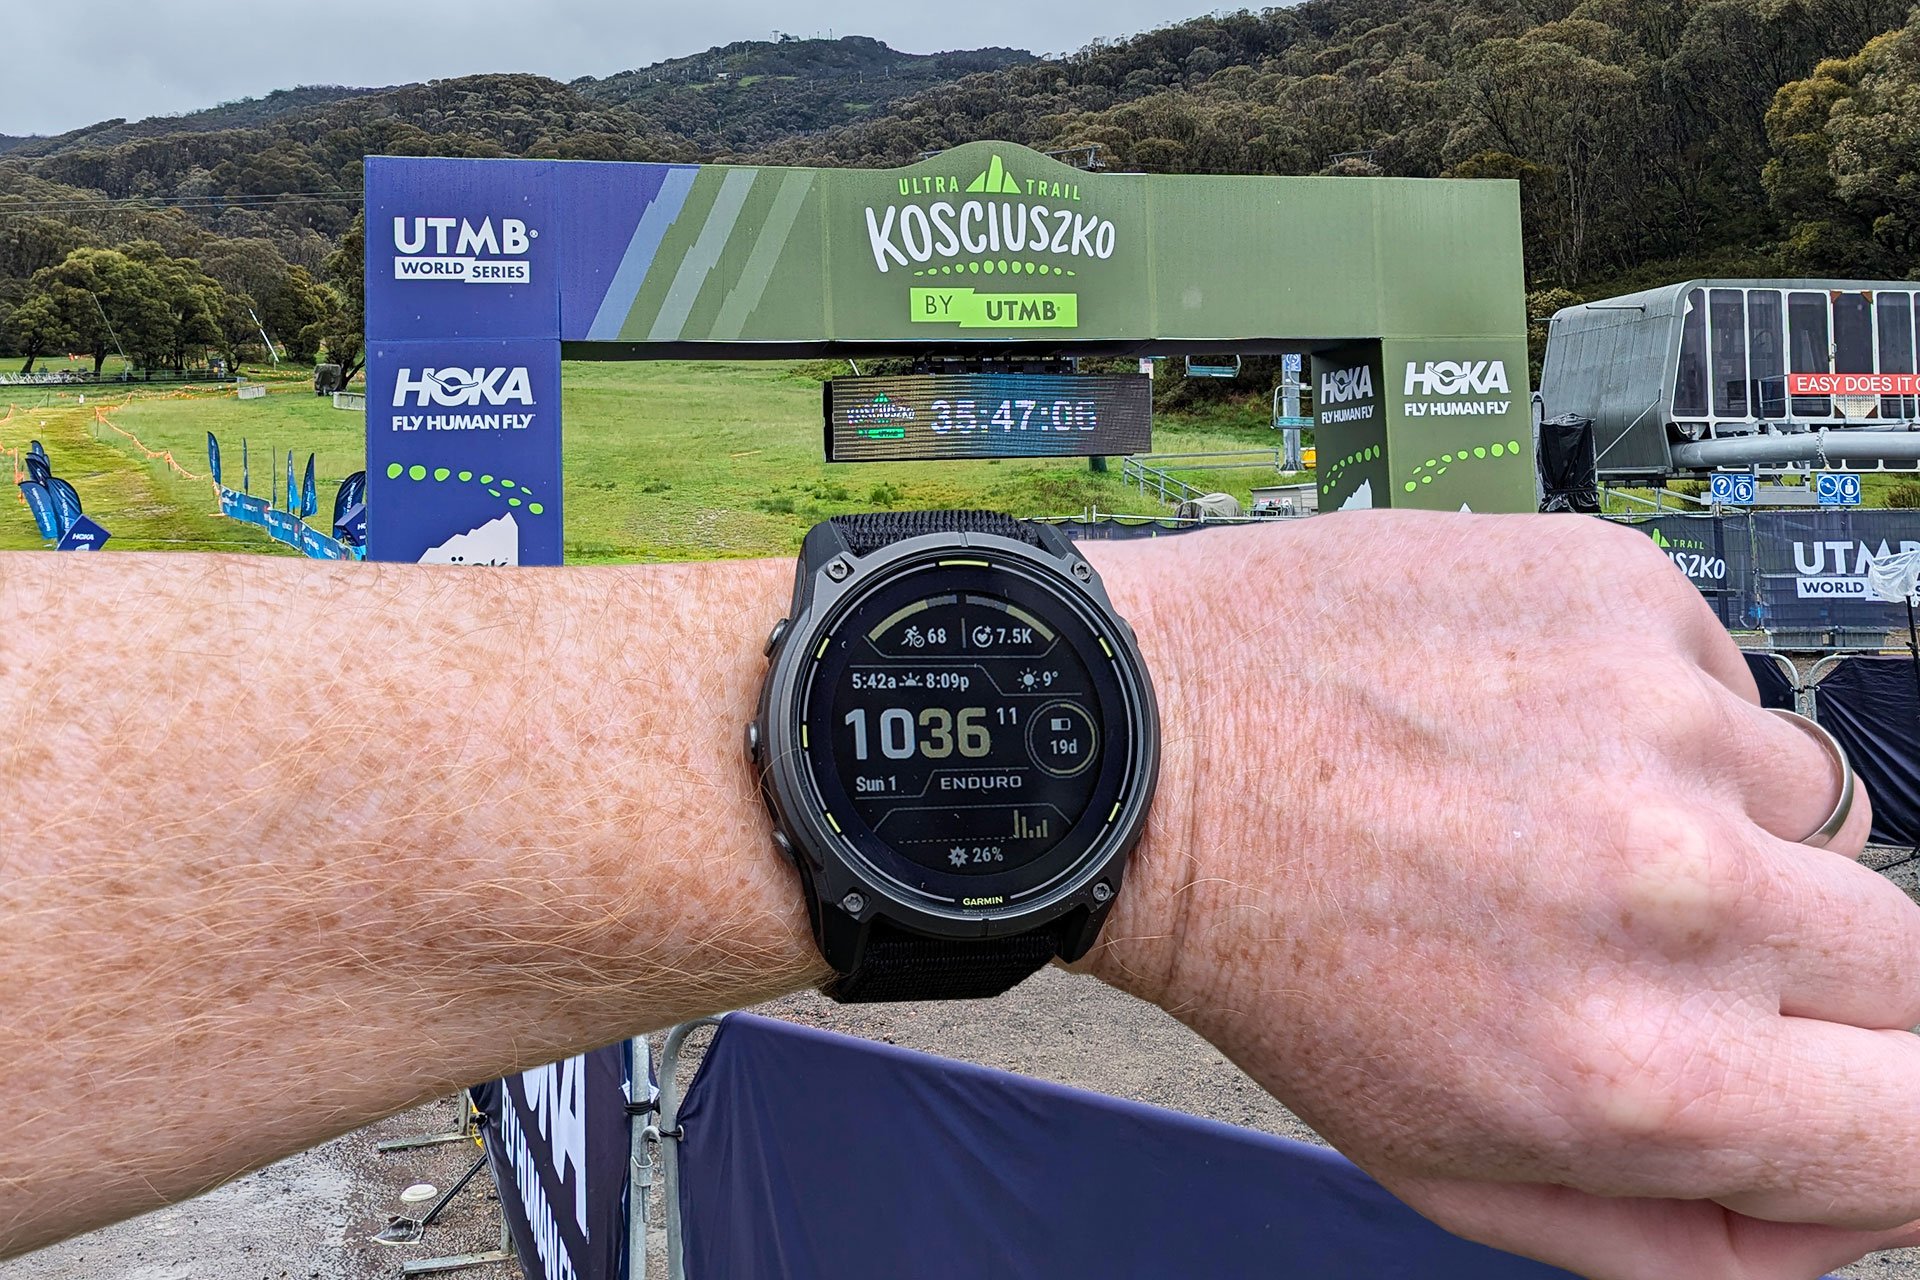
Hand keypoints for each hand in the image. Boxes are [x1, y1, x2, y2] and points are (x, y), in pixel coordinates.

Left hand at [1085, 512, 1919, 1279]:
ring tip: (1547, 819)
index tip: (1838, 1085)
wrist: (1144, 751)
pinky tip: (1519, 727)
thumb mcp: (1448, 1169)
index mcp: (1640, 1072)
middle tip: (1646, 941)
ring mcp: (1657, 720)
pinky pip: (1720, 680)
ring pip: (1808, 808)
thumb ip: (1674, 1240)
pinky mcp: (1619, 593)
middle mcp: (1676, 893)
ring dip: (1714, 829)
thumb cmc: (1274, 959)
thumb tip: (1831, 1214)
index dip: (1888, 1112)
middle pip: (1906, 962)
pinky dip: (1647, 714)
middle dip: (1805, 977)